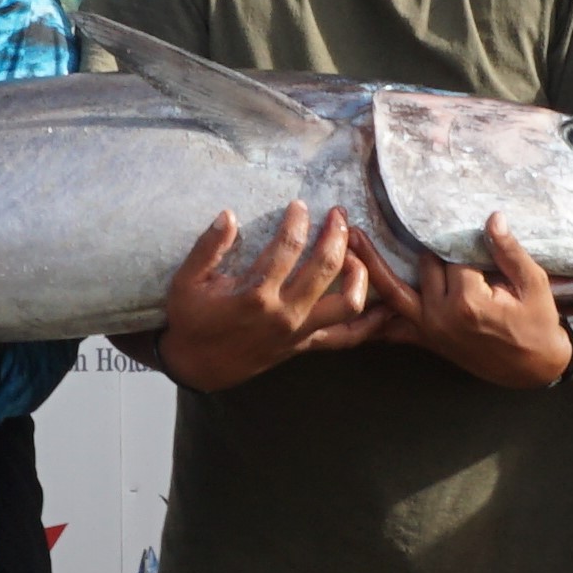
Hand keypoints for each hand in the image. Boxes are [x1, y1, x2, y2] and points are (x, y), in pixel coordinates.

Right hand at [153, 204, 385, 391]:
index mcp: (255, 294)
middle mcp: (284, 314)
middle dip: (337, 234)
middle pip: (326, 267)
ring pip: (347, 303)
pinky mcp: (305, 345)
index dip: (297, 221)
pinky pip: (346, 337)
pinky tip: (384, 305)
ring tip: (357, 251)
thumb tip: (229, 215)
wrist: (196, 367)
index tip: (300, 206)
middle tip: (338, 215)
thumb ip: (208, 246)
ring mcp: (299, 332)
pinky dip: (370, 324)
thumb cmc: (191, 321)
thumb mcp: (187, 280)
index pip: (287, 247)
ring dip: (360, 273)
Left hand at [359, 213, 572, 390]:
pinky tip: (350, 302)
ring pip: (395, 291)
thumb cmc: (538, 323)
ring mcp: (430, 329)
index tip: (453, 220)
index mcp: (468, 300)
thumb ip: (508, 251)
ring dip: (370, 267)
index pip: (452, 255)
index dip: (459, 237)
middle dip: (420, 247)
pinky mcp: (427, 340)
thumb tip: (492, 217)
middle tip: (373, 222)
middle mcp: (441, 315)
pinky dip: (372, 317)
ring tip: (350, 240)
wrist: (534, 367)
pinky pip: (392, 328)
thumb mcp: (533, 284)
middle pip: (422, 266)